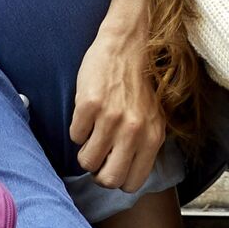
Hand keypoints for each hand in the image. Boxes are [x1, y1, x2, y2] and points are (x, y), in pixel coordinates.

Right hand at [71, 0, 165, 193]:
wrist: (127, 44)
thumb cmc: (138, 83)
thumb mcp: (152, 117)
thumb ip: (143, 146)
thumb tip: (125, 176)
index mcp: (153, 137)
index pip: (133, 183)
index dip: (118, 179)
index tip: (113, 166)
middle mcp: (134, 131)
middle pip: (108, 180)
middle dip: (98, 173)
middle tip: (98, 156)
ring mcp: (111, 118)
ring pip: (87, 161)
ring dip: (86, 150)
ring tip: (93, 132)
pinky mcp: (89, 105)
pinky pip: (75, 136)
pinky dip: (77, 129)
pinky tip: (87, 114)